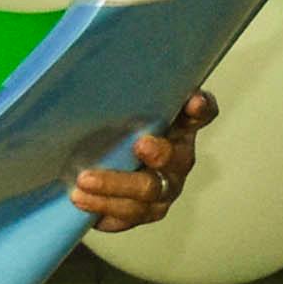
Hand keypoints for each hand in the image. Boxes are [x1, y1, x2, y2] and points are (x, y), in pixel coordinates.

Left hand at [72, 92, 216, 231]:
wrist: (103, 169)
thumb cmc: (120, 133)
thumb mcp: (126, 111)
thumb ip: (130, 95)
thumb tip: (107, 67)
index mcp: (180, 128)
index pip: (202, 114)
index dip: (201, 109)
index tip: (194, 102)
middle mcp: (178, 161)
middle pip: (175, 159)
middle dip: (160, 153)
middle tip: (140, 144)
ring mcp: (162, 191)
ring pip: (146, 194)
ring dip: (114, 186)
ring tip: (83, 180)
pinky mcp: (141, 214)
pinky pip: (125, 216)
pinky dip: (101, 207)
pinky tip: (80, 199)